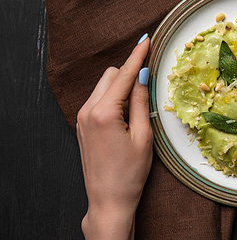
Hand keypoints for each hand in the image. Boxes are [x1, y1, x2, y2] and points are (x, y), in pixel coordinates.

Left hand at [77, 34, 152, 239]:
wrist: (108, 199)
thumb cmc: (130, 172)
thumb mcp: (143, 136)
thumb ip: (142, 102)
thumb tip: (144, 75)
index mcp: (104, 112)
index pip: (125, 75)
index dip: (138, 56)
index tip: (146, 40)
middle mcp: (88, 110)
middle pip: (111, 75)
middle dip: (131, 73)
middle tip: (150, 84)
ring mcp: (82, 118)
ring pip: (104, 86)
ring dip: (122, 86)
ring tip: (139, 107)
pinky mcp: (82, 125)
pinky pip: (99, 99)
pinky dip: (114, 98)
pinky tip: (126, 114)